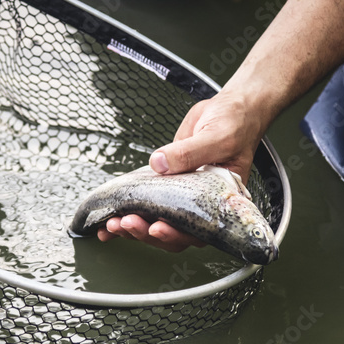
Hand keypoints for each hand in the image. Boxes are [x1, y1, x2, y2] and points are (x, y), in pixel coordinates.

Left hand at [98, 90, 272, 251]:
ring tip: (111, 224)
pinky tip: (108, 218)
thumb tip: (159, 163)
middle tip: (124, 223)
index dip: (176, 234)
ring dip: (133, 226)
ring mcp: (182, 195)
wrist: (230, 109)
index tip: (156, 228)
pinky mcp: (166, 183)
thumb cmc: (235, 124)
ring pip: (157, 221)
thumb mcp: (217, 137)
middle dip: (146, 231)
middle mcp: (201, 203)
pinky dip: (128, 210)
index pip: (198, 229)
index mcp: (220, 201)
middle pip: (173, 231)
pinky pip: (146, 201)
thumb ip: (190, 152)